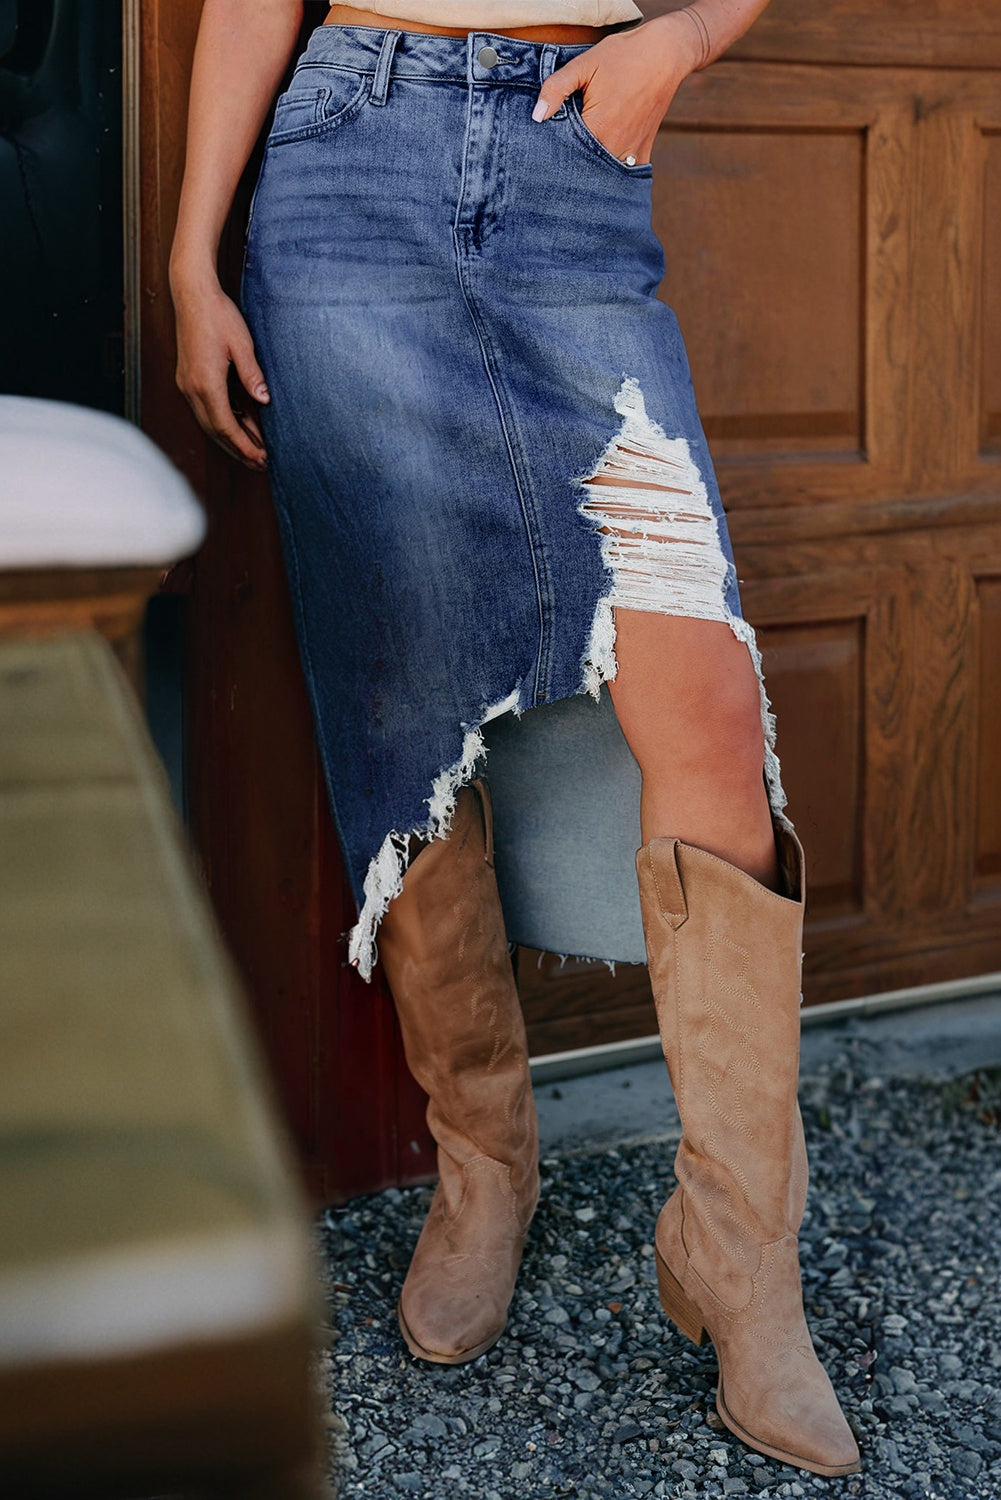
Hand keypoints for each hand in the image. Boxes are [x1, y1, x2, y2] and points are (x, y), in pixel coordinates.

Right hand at [172, 272, 269, 469]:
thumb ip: (252, 375)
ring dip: (230, 439)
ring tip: (252, 452)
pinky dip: (223, 422)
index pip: (226, 427)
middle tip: (261, 464)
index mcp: (206, 384)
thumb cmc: (219, 315)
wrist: (192, 294)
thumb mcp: (242, 345)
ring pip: (209, 423)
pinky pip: (205, 409)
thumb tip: (264, 402)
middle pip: (216, 432)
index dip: (245, 447)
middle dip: (239, 450)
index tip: (262, 459)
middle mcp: (192, 389)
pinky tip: (239, 427)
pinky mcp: (188, 378)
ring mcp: (187, 385)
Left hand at [531, 12, 703, 166]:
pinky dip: (611, 174)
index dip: (553, 153)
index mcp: (597, 128)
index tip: (543, 155)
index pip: (565, 153)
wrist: (665, 54)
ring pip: (602, 174)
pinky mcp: (643, 152)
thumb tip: (537, 116)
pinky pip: (623, 173)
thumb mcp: (584, 65)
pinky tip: (599, 170)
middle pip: (583, 167)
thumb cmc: (623, 56)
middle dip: (570, 166)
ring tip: (576, 167)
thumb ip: (556, 89)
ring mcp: (631, 153)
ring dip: (590, 172)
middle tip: (555, 168)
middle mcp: (614, 146)